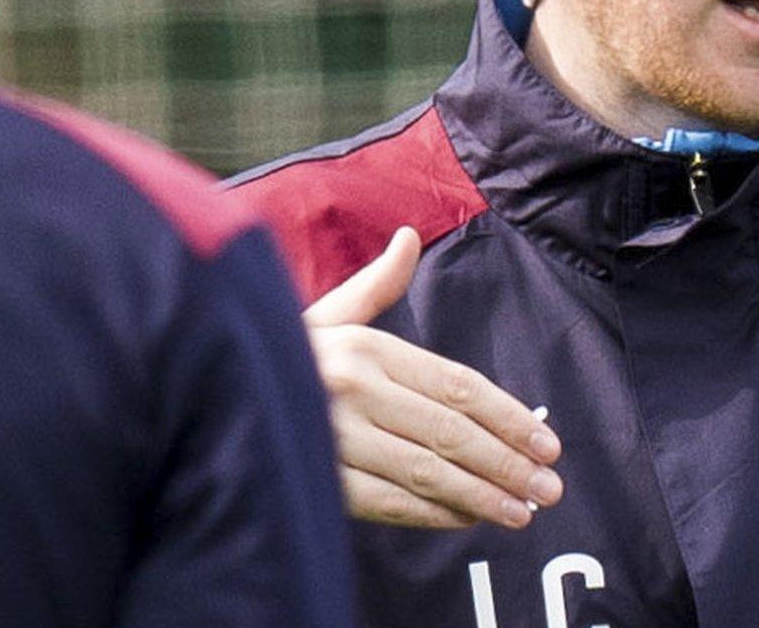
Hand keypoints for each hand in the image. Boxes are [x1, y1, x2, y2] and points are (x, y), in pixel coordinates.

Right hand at [304, 226, 563, 528]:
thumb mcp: (326, 314)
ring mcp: (333, 438)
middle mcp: (352, 388)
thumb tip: (410, 237)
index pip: (457, 385)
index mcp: (365, 346)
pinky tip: (466, 521)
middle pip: (450, 431)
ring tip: (522, 512)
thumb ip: (377, 286)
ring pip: (425, 472)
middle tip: (549, 487)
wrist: (208, 384)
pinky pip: (388, 503)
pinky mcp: (317, 480)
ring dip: (481, 495)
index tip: (546, 442)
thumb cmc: (281, 356)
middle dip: (507, 463)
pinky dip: (431, 515)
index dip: (508, 416)